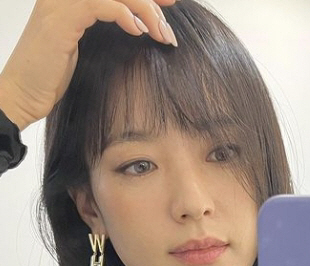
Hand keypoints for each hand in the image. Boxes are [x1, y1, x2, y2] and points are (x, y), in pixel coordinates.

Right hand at [0, 0, 176, 130]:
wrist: (23, 95)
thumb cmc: (53, 77)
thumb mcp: (88, 49)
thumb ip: (108, 31)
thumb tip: (142, 27)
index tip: (169, 3)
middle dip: (151, 0)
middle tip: (170, 22)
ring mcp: (61, 2)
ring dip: (145, 10)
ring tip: (162, 34)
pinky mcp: (61, 17)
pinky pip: (102, 4)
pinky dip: (125, 15)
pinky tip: (139, 32)